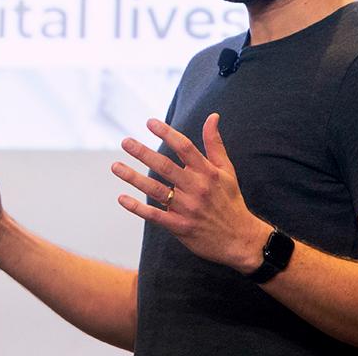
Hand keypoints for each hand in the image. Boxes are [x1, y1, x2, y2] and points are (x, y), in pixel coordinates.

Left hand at [112, 113, 270, 272]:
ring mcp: (188, 208)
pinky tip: (122, 198)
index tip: (150, 123)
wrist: (241, 240)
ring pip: (156, 190)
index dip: (167, 134)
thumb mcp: (227, 170)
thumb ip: (215, 144)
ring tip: (116, 166)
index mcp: (208, 172)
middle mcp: (197, 188)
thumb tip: (212, 117)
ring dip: (134, 178)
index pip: (185, 148)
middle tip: (125, 142)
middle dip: (143, 153)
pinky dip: (138, 208)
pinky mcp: (180, 226)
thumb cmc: (231, 201)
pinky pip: (155, 216)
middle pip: (166, 167)